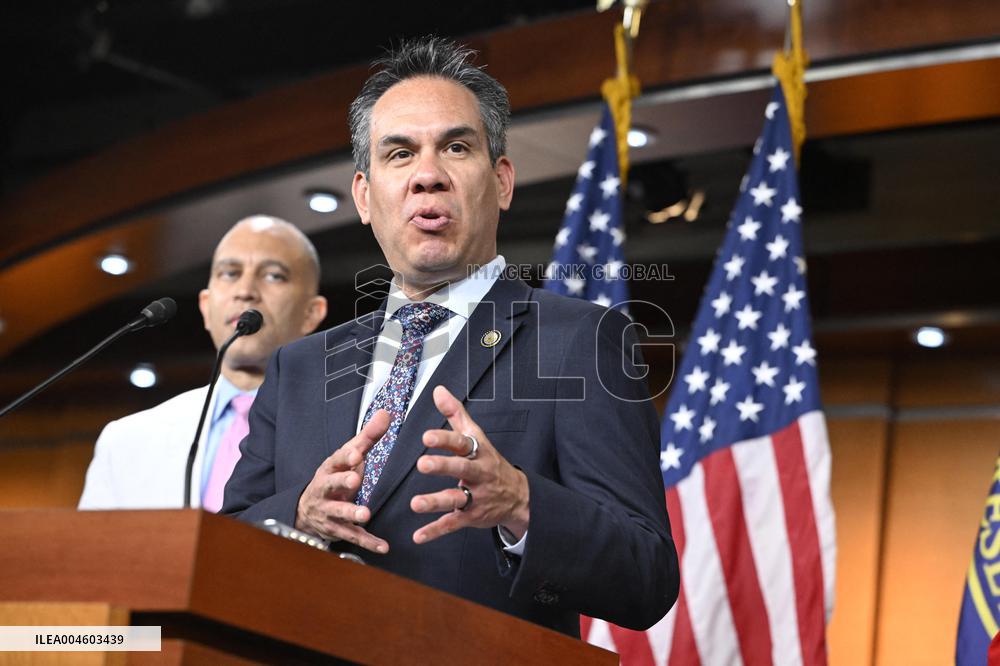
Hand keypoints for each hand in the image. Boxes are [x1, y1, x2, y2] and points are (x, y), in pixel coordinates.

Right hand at [295, 409, 390, 553]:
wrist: (307, 509)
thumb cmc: (335, 476)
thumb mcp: (349, 456)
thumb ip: (368, 437)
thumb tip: (386, 413)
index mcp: (330, 468)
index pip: (337, 459)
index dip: (347, 456)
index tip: (358, 453)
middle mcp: (326, 489)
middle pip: (331, 484)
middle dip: (342, 482)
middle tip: (354, 481)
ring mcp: (329, 511)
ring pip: (338, 513)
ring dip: (351, 514)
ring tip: (365, 514)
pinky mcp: (337, 530)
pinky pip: (353, 536)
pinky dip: (368, 542)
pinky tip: (383, 546)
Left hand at [410, 386, 529, 544]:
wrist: (518, 496)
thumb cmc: (489, 462)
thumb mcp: (476, 436)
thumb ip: (455, 414)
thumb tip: (438, 391)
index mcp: (478, 452)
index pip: (463, 443)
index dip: (445, 440)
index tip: (427, 436)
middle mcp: (479, 473)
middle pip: (462, 469)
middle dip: (443, 467)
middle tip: (422, 465)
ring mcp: (476, 496)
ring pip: (457, 499)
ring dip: (436, 502)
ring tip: (416, 503)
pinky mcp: (472, 516)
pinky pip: (453, 524)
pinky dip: (436, 531)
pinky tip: (418, 536)